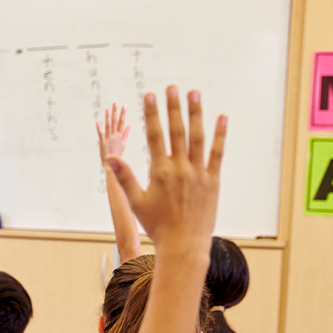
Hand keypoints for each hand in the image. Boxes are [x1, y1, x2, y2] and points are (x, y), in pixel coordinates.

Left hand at [95, 102, 130, 163]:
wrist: (112, 164)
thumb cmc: (117, 153)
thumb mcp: (124, 142)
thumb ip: (126, 133)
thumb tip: (130, 124)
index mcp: (120, 135)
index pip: (122, 122)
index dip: (123, 114)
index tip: (124, 105)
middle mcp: (114, 135)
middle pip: (115, 122)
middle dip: (115, 112)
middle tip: (115, 103)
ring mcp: (108, 138)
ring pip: (108, 126)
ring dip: (108, 117)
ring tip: (107, 109)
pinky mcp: (102, 142)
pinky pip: (100, 134)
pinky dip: (99, 128)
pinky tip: (97, 121)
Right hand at [106, 86, 225, 253]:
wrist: (183, 244)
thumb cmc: (157, 225)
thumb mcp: (136, 202)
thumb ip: (125, 177)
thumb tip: (110, 158)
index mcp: (160, 172)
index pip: (155, 136)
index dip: (152, 114)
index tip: (149, 96)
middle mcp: (180, 169)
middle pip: (176, 131)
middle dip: (173, 107)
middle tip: (172, 87)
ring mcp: (199, 173)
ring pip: (198, 137)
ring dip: (196, 114)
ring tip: (194, 93)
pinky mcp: (213, 180)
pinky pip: (217, 153)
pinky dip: (220, 135)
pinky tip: (221, 118)